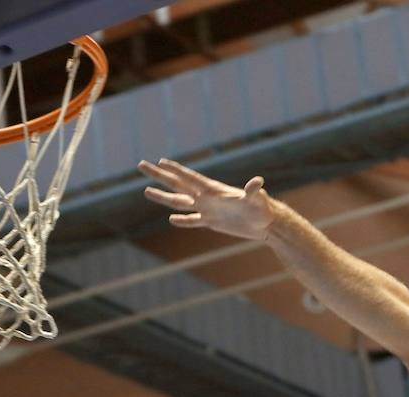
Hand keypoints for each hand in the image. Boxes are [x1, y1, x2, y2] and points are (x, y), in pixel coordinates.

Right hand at [139, 159, 273, 239]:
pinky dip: (183, 221)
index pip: (189, 178)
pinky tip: (171, 219)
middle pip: (177, 185)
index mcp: (213, 190)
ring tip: (146, 191)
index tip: (160, 161)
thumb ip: (253, 191)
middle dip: (159, 176)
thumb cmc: (263, 209)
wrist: (267, 223)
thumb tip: (258, 182)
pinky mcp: (212, 222)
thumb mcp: (257, 199)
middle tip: (141, 165)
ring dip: (164, 198)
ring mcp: (208, 209)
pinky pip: (193, 221)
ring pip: (180, 203)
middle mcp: (206, 197)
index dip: (175, 170)